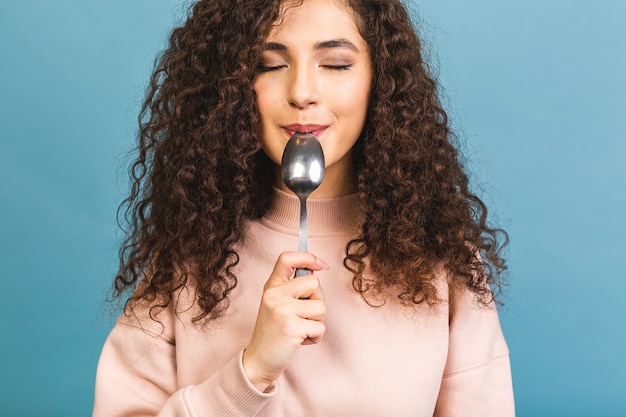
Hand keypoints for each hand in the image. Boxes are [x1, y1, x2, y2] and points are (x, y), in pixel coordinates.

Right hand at [242, 251, 328, 391]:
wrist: (259, 360)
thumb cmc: (273, 331)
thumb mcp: (276, 304)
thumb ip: (292, 288)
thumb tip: (316, 272)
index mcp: (271, 286)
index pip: (287, 258)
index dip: (308, 257)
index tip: (321, 265)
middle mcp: (274, 295)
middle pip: (314, 283)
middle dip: (317, 300)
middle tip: (304, 315)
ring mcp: (282, 311)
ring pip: (321, 307)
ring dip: (317, 322)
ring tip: (301, 329)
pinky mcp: (291, 328)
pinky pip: (320, 327)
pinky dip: (316, 337)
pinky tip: (300, 340)